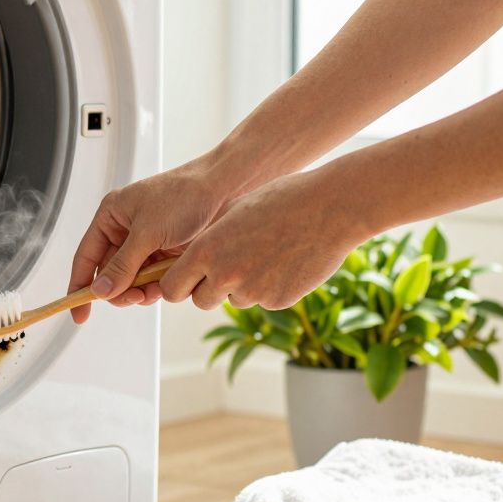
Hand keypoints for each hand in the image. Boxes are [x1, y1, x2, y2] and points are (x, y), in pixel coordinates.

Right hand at [68, 154, 247, 322]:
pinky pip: (151, 280)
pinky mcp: (164, 254)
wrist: (223, 190)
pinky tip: (165, 285)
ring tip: (152, 291)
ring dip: (139, 291)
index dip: (79, 287)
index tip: (78, 312)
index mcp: (111, 217)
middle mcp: (125, 231)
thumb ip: (122, 265)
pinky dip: (156, 287)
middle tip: (132, 298)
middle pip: (109, 274)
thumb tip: (100, 291)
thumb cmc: (184, 196)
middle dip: (118, 290)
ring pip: (131, 281)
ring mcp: (145, 244)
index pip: (86, 257)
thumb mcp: (147, 233)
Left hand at [159, 171, 368, 309]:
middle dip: (209, 290)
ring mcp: (253, 292)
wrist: (329, 208)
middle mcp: (225, 275)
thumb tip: (190, 261)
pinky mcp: (278, 301)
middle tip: (228, 268)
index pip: (172, 287)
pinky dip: (271, 288)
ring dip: (243, 286)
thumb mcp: (233, 213)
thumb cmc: (280, 200)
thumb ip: (209, 241)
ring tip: (266, 254)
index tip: (186, 280)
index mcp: (206, 250)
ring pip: (235, 300)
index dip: (178, 285)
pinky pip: (264, 301)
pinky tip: (287, 261)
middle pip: (200, 301)